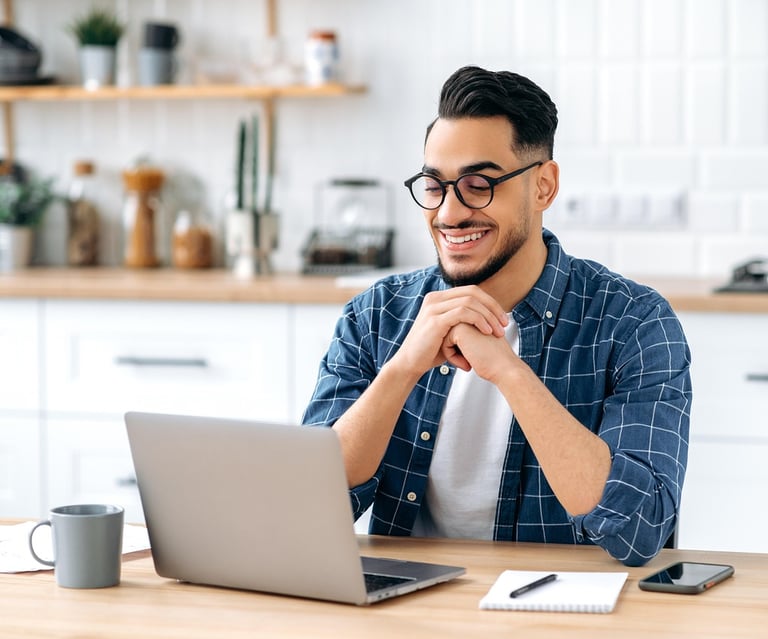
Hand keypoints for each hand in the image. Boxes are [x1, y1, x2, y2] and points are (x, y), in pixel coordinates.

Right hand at [391, 286, 508, 376]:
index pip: (471, 291)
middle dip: (493, 307)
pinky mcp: (435, 319)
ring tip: (498, 331)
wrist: (410, 363)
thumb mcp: (449, 332)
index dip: (490, 303)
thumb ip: (462, 322)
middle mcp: (435, 298)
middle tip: (505, 323)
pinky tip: (487, 332)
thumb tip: (484, 319)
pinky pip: (464, 312)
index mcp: (439, 298)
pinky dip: (479, 321)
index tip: (502, 318)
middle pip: (473, 292)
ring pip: (470, 301)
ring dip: (488, 315)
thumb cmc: (431, 351)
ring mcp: (434, 307)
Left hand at [442, 321, 517, 382]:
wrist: (505, 368)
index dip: (460, 350)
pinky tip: (467, 362)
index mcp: (475, 315)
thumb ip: (465, 337)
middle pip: (448, 335)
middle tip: (471, 360)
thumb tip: (447, 340)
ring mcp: (465, 319)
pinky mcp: (460, 328)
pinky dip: (452, 357)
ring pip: (445, 339)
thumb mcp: (478, 343)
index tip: (475, 356)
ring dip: (453, 354)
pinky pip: (444, 344)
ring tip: (469, 361)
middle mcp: (470, 314)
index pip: (455, 334)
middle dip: (456, 351)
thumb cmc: (493, 360)